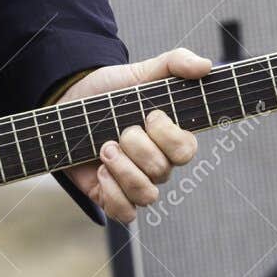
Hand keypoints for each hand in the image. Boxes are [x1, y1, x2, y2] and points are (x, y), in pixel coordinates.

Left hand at [55, 48, 210, 223]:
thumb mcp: (140, 71)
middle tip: (119, 130)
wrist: (70, 101)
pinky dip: (113, 195)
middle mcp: (157, 163)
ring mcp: (135, 181)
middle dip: (136, 146)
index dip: (168, 136)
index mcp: (169, 138)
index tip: (150, 115)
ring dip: (123, 170)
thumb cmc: (110, 90)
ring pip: (147, 195)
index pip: (187, 150)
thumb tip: (206, 66)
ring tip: (105, 149)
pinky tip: (100, 172)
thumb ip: (175, 63)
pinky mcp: (112, 196)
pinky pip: (126, 213)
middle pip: (162, 170)